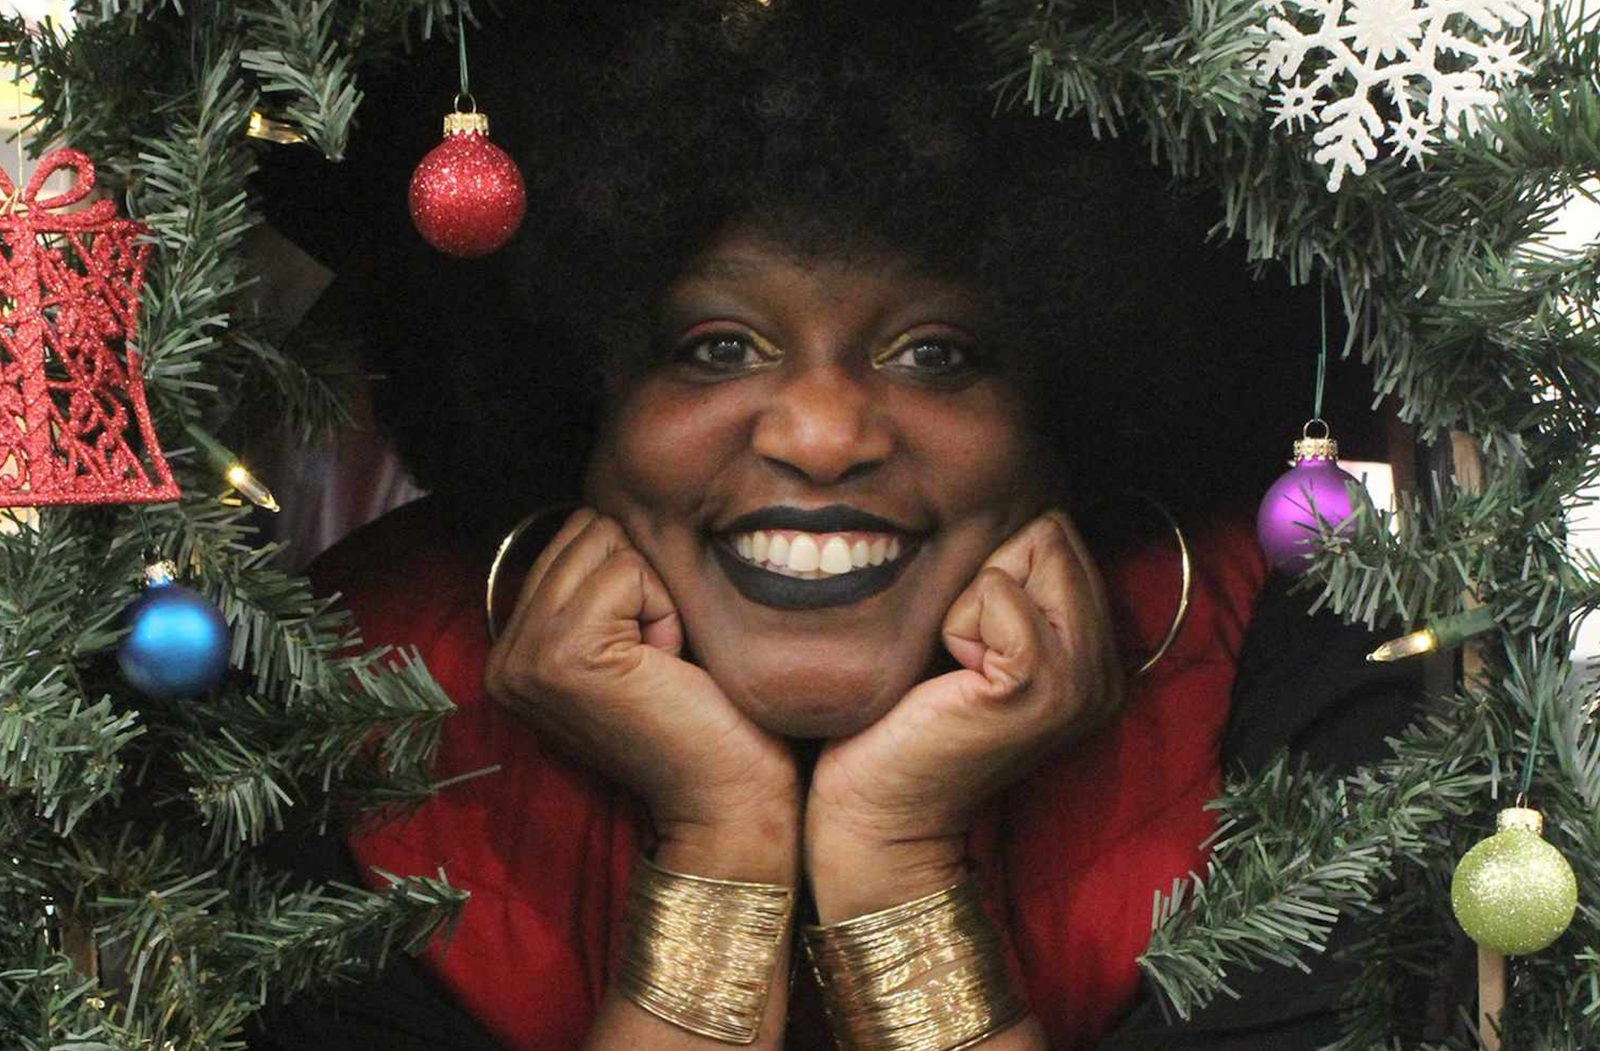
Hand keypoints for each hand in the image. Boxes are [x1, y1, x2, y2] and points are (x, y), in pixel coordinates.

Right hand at [484, 509, 798, 876]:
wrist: (728, 796)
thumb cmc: (702, 714)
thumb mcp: (634, 636)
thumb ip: (600, 582)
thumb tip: (609, 502)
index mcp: (514, 649)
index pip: (573, 537)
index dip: (635, 578)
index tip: (649, 654)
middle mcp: (503, 655)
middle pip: (587, 530)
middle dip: (643, 580)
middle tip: (659, 658)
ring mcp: (525, 656)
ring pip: (606, 544)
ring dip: (655, 595)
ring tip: (661, 662)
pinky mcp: (562, 654)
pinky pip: (628, 571)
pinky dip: (665, 610)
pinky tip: (667, 666)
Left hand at [805, 510, 1121, 919]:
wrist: (878, 811)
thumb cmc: (902, 716)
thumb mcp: (966, 633)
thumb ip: (1005, 579)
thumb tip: (1007, 499)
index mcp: (1094, 653)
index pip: (1060, 531)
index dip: (995, 560)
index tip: (965, 634)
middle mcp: (1106, 668)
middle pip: (1051, 532)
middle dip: (987, 571)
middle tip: (957, 651)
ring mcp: (1082, 682)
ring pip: (1033, 551)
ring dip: (972, 595)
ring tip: (954, 662)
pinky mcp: (1040, 688)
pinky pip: (1001, 593)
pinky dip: (959, 619)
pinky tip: (948, 674)